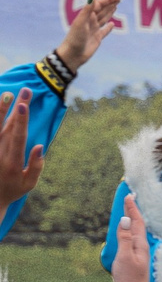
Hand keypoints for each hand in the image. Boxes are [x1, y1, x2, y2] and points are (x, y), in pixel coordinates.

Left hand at [0, 92, 38, 211]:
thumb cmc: (11, 191)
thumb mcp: (28, 184)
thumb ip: (36, 166)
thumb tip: (39, 146)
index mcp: (13, 163)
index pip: (17, 137)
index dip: (21, 120)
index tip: (23, 105)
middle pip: (8, 126)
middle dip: (15, 107)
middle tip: (24, 90)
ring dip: (0, 110)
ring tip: (6, 94)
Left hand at [55, 0, 120, 71]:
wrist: (73, 55)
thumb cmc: (75, 38)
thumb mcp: (81, 23)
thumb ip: (87, 9)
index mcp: (86, 16)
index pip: (98, 5)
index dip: (108, 0)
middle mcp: (90, 22)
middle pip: (102, 10)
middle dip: (110, 4)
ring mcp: (94, 30)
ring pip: (103, 18)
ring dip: (109, 12)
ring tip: (115, 7)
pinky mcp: (97, 38)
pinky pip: (104, 31)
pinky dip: (108, 28)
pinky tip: (112, 25)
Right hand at [111, 196, 149, 281]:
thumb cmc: (129, 279)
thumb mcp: (124, 257)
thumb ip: (125, 238)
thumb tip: (126, 220)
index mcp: (140, 244)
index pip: (137, 222)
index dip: (133, 208)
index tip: (129, 195)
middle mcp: (141, 247)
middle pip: (138, 225)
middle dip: (134, 211)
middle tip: (130, 198)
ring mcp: (138, 254)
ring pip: (136, 232)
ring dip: (132, 220)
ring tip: (129, 210)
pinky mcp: (134, 260)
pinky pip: (132, 240)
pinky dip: (129, 231)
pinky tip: (127, 233)